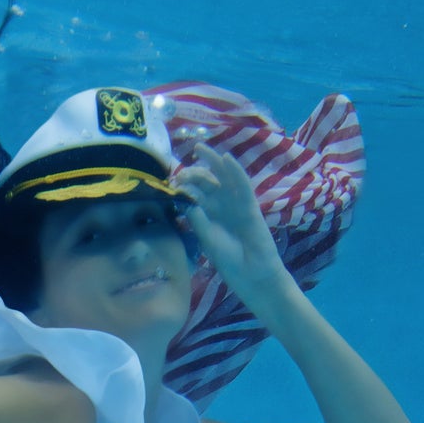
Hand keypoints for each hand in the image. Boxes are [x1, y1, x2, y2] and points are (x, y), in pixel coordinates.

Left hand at [172, 147, 293, 312]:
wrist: (252, 273)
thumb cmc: (230, 260)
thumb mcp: (207, 238)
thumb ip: (197, 219)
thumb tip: (185, 199)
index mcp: (207, 215)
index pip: (194, 194)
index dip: (183, 186)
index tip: (171, 182)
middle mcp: (220, 206)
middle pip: (207, 182)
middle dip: (194, 172)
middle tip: (181, 168)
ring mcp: (235, 204)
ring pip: (223, 178)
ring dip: (213, 162)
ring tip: (201, 149)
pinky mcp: (249, 206)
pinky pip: (242, 185)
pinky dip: (236, 172)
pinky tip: (227, 159)